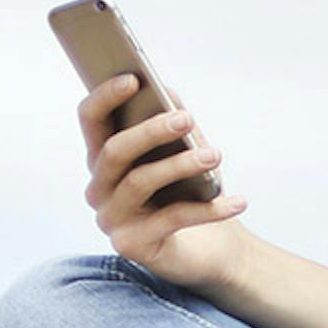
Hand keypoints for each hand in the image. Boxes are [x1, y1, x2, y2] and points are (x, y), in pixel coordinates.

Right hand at [78, 71, 251, 288]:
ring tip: (215, 155)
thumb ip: (172, 120)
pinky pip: (171, 219)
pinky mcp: (131, 245)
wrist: (206, 248)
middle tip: (187, 119)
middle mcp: (99, 188)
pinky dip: (208, 209)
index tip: (133, 79)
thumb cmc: (189, 192)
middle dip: (150, 131)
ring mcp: (111, 219)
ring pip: (140, 182)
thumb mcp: (183, 151)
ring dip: (181, 165)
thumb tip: (167, 92)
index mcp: (103, 157)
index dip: (105, 97)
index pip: (91, 119)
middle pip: (114, 151)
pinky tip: (237, 201)